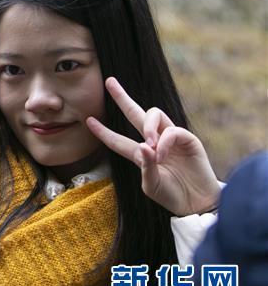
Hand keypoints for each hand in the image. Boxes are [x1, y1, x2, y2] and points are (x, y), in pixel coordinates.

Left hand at [86, 77, 220, 215]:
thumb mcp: (151, 185)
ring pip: (154, 114)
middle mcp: (155, 141)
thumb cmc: (172, 196)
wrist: (196, 204)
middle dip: (122, 97)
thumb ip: (145, 167)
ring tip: (150, 146)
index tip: (88, 121)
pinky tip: (162, 153)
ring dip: (148, 128)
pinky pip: (172, 130)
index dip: (104, 132)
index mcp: (142, 154)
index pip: (119, 140)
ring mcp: (171, 139)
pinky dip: (165, 141)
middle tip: (108, 81)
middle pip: (135, 113)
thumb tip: (144, 145)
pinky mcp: (188, 139)